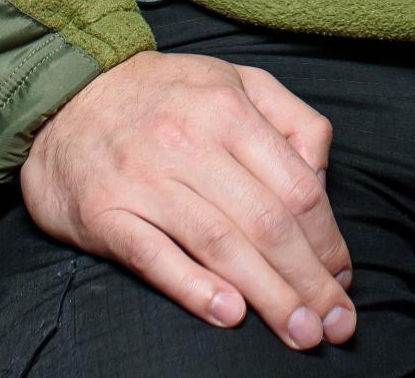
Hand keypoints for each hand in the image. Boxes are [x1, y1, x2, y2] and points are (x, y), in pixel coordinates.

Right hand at [20, 49, 356, 351]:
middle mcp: (190, 142)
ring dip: (267, 296)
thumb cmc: (168, 96)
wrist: (70, 95)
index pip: (296, 186)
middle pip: (265, 222)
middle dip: (308, 280)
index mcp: (229, 109)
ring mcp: (146, 179)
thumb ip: (291, 120)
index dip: (327, 239)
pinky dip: (195, 289)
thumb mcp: (237, 81)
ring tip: (299, 332)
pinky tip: (231, 315)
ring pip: (220, 245)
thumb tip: (322, 179)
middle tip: (333, 325)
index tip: (343, 277)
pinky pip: (156, 257)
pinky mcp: (106, 212)